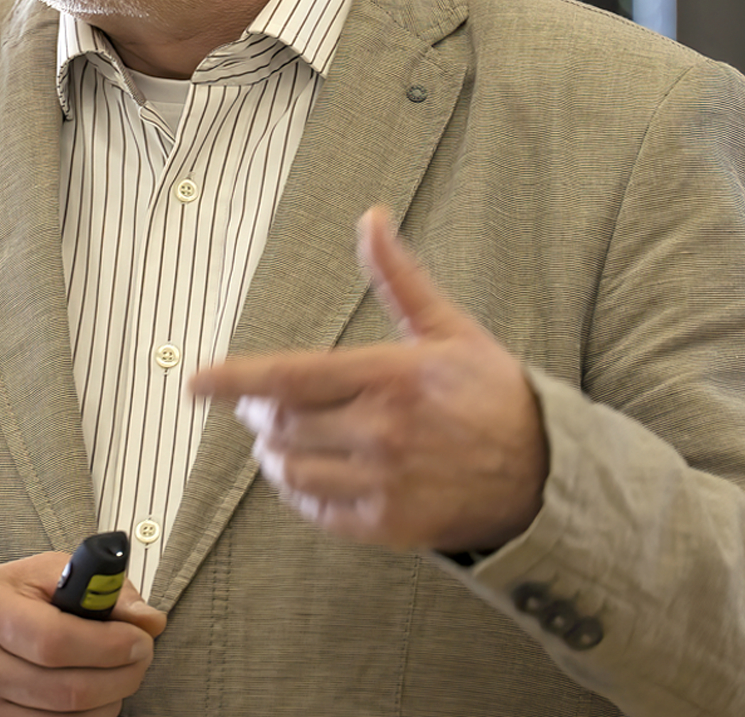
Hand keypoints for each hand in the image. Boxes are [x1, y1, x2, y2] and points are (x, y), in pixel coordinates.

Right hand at [0, 552, 165, 716]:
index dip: (110, 645)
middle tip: (140, 656)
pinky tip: (89, 697)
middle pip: (69, 689)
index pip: (56, 641)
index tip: (139, 637)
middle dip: (123, 674)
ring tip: (114, 674)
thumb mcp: (35, 576)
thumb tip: (149, 621)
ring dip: (109, 700)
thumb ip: (95, 588)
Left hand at [189, 206, 547, 551]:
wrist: (549, 475)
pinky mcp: (388, 526)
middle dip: (257, 413)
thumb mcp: (449, 330)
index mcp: (391, 377)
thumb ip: (398, 279)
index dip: (235, 381)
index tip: (195, 383)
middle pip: (280, 424)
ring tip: (288, 438)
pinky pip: (314, 509)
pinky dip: (300, 491)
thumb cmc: (493, 395)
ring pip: (288, 469)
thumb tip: (370, 217)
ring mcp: (385, 483)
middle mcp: (383, 432)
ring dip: (274, 453)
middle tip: (261, 405)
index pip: (290, 378)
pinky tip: (314, 473)